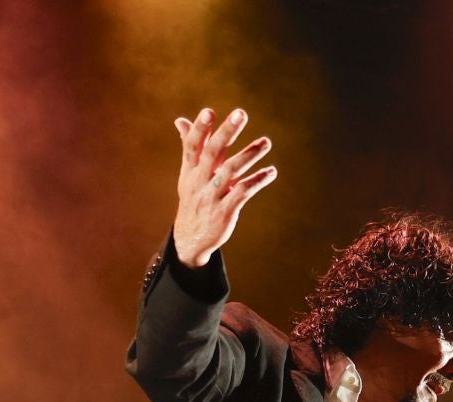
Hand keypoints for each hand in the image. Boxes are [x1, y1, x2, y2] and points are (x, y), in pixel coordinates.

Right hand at [172, 107, 277, 267]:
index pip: (193, 145)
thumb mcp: (188, 174)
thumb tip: (180, 120)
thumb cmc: (193, 199)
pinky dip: (257, 181)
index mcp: (190, 170)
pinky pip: (242, 193)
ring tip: (266, 142)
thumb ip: (190, 147)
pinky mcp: (224, 212)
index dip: (200, 128)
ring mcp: (211, 197)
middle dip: (226, 133)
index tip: (209, 111)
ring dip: (249, 155)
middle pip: (212, 153)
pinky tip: (271, 172)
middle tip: (241, 113)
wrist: (190, 239)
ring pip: (230, 172)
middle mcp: (199, 181)